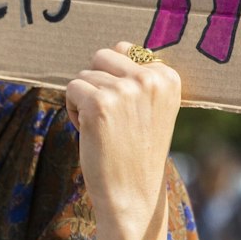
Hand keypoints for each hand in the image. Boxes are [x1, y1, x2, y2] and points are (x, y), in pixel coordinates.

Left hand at [64, 44, 180, 218]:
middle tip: (109, 117)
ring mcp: (125, 90)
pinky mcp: (99, 103)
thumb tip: (118, 45)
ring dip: (84, 100)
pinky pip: (71, 88)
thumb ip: (141, 76)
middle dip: (97, 83)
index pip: (125, 49)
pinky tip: (89, 132)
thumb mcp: (152, 107)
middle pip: (102, 56)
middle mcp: (150, 79)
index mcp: (168, 77)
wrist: (133, 194)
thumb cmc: (137, 150)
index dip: (115, 79)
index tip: (128, 111)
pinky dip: (72, 110)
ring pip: (84, 74)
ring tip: (103, 128)